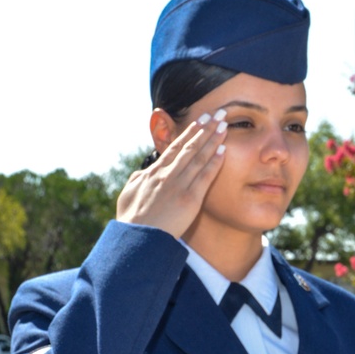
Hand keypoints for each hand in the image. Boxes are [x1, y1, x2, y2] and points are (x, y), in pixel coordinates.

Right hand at [116, 110, 227, 236]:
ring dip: (213, 140)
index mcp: (153, 173)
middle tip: (218, 113)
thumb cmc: (132, 221)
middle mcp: (167, 175)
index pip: (175, 148)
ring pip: (198, 157)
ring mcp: (179, 186)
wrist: (137, 240)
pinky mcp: (190, 199)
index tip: (200, 121)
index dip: (189, 133)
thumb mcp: (130, 194)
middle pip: (190, 146)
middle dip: (205, 128)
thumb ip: (139, 180)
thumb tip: (144, 173)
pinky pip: (205, 177)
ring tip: (224, 125)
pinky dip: (215, 162)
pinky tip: (224, 150)